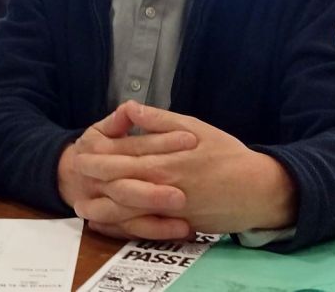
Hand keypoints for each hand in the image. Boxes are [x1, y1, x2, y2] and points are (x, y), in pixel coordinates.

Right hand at [58, 104, 197, 238]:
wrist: (69, 176)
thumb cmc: (95, 149)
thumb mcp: (102, 129)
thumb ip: (118, 120)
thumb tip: (130, 107)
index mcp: (96, 151)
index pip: (133, 147)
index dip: (161, 142)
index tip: (191, 140)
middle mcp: (97, 180)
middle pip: (124, 188)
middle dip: (152, 193)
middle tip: (183, 195)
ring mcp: (101, 205)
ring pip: (126, 215)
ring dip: (155, 218)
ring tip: (186, 217)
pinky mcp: (110, 223)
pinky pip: (131, 232)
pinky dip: (155, 232)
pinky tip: (181, 229)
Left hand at [75, 101, 297, 235]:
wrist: (258, 190)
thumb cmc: (227, 155)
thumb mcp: (195, 126)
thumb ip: (159, 119)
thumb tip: (130, 106)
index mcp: (163, 159)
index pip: (120, 157)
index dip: (96, 157)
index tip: (79, 152)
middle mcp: (161, 186)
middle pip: (116, 184)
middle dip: (93, 181)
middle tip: (75, 176)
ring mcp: (167, 209)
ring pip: (126, 211)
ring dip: (101, 209)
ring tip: (83, 206)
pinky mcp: (177, 225)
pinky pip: (143, 228)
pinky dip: (124, 226)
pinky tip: (112, 224)